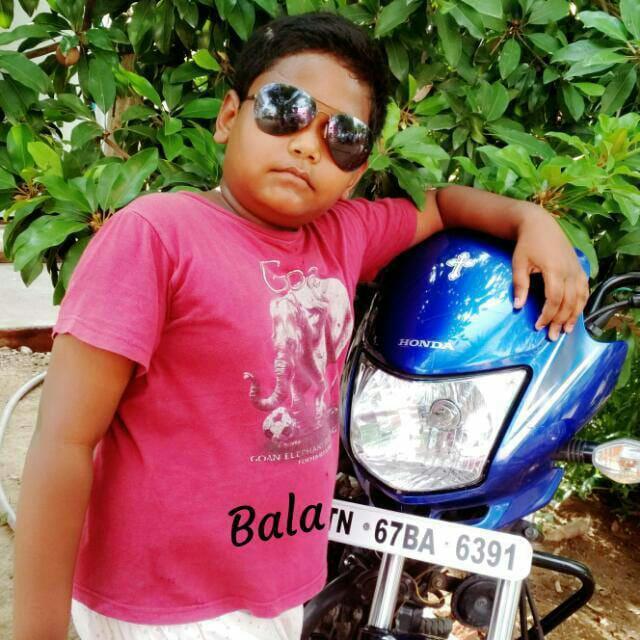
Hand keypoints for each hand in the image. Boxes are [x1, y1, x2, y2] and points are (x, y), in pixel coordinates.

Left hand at [511, 206, 589, 340]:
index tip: (538, 326)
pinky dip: (581, 304)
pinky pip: (584, 290)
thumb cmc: (527, 244)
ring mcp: (577, 269)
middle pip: (568, 302)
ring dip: (573, 316)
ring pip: (579, 298)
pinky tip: (575, 314)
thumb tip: (518, 306)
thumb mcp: (518, 263)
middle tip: (552, 336)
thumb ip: (520, 285)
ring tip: (565, 330)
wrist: (540, 225)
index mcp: (554, 270)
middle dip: (559, 321)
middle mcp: (569, 271)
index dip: (547, 315)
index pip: (554, 299)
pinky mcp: (579, 268)